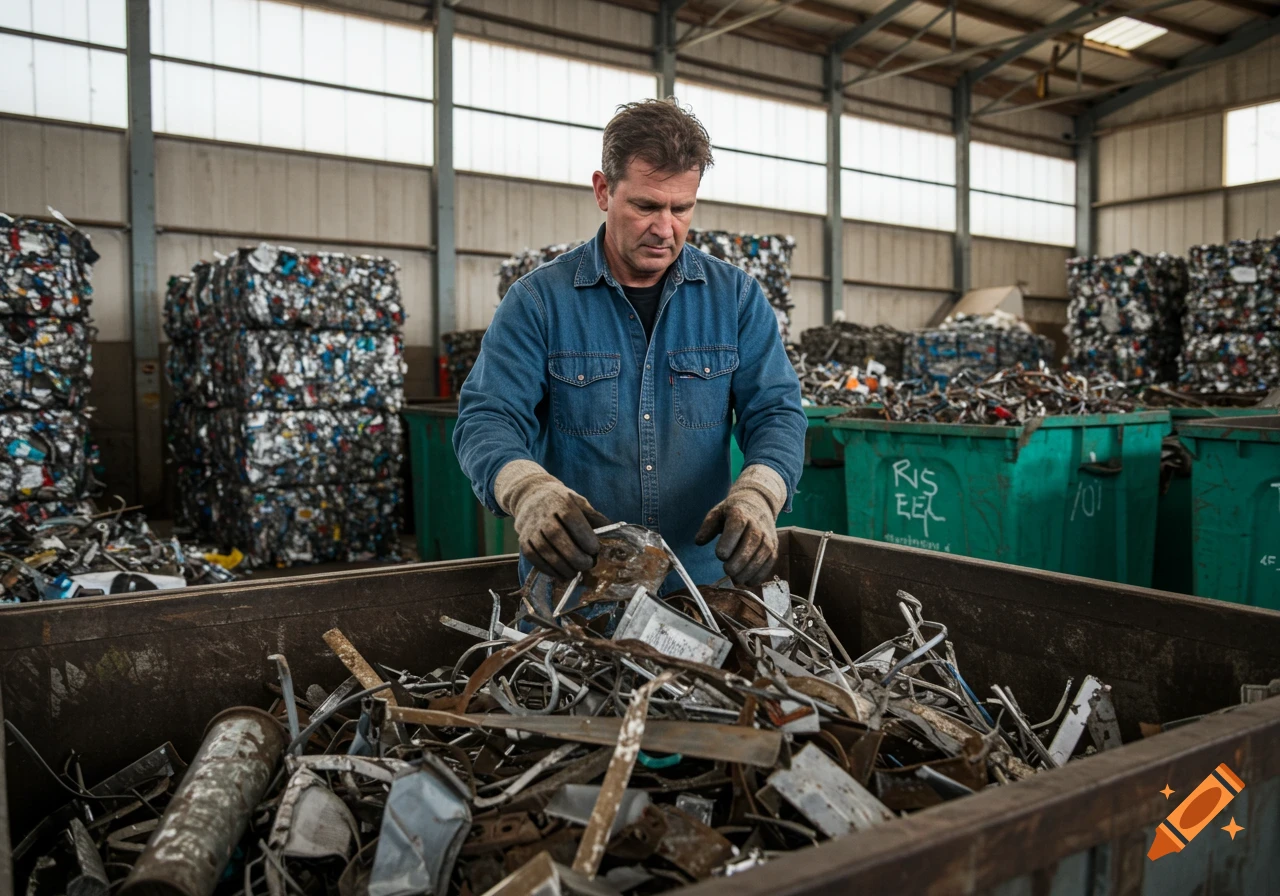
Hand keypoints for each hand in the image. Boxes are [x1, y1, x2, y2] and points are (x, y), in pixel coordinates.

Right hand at [495, 460, 611, 579]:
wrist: (530, 496)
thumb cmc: (561, 502)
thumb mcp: (579, 503)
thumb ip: (595, 518)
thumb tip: (614, 535)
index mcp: (560, 500)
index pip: (570, 517)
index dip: (583, 536)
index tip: (594, 549)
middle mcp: (542, 513)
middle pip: (556, 536)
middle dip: (574, 555)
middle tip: (587, 565)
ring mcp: (530, 527)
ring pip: (544, 549)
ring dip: (561, 565)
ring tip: (575, 572)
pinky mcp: (523, 540)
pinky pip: (533, 557)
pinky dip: (548, 568)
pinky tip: (560, 573)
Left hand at [694, 465, 786, 584]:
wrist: (758, 503)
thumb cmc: (732, 511)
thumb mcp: (717, 513)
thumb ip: (707, 527)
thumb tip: (699, 541)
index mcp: (740, 513)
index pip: (737, 526)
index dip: (729, 542)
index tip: (720, 555)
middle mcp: (757, 524)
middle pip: (751, 543)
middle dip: (739, 561)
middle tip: (728, 571)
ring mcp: (767, 535)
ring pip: (762, 554)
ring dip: (749, 570)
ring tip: (736, 579)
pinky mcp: (774, 546)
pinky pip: (770, 561)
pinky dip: (760, 574)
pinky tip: (749, 581)